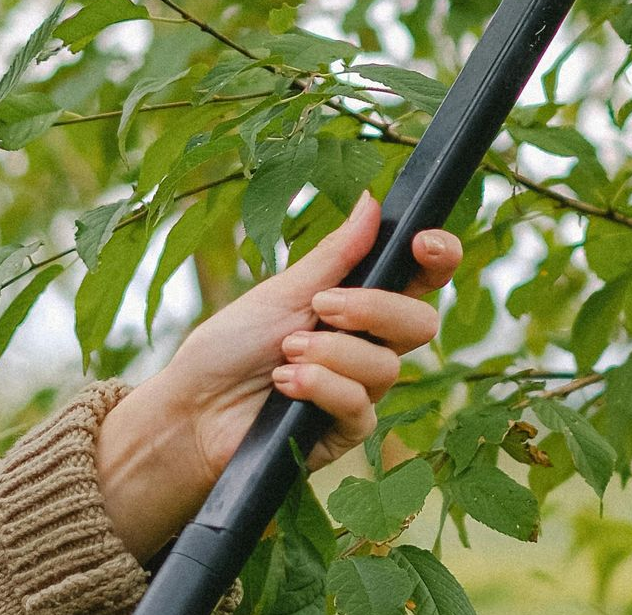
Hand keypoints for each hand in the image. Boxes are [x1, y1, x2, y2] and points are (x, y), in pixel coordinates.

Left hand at [94, 192, 460, 560]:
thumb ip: (336, 255)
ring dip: (333, 353)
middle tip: (324, 307)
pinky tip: (286, 384)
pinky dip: (321, 387)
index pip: (419, 277)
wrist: (192, 410)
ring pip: (387, 366)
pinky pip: (360, 407)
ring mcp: (360, 388)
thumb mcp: (283, 291)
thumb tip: (374, 201)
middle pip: (420, 322)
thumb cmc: (232, 344)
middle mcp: (368, 342)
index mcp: (357, 299)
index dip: (438, 256)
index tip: (423, 243)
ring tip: (286, 352)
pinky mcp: (344, 431)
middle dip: (375, 309)